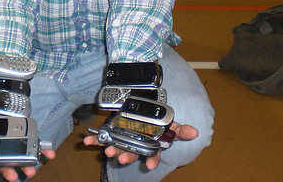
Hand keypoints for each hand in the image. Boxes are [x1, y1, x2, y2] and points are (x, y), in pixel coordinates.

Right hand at [0, 110, 55, 181]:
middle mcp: (1, 148)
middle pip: (4, 164)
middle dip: (9, 171)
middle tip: (12, 177)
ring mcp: (14, 143)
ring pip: (21, 158)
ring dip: (27, 165)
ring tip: (31, 171)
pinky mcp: (26, 136)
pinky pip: (36, 145)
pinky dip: (45, 151)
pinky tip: (51, 155)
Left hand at [83, 122, 198, 170]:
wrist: (143, 117)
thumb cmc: (157, 126)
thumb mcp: (170, 127)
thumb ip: (180, 130)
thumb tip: (196, 132)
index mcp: (150, 145)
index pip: (153, 154)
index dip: (152, 159)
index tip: (150, 164)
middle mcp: (136, 145)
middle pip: (133, 152)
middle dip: (127, 155)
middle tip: (122, 158)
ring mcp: (123, 140)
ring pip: (118, 146)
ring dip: (112, 148)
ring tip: (107, 150)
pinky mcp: (112, 134)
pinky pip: (102, 138)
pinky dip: (94, 140)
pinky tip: (86, 141)